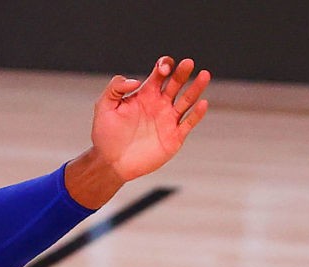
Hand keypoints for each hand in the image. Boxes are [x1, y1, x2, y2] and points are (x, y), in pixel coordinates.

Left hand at [87, 57, 211, 187]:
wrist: (109, 162)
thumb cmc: (106, 135)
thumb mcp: (103, 107)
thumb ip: (115, 88)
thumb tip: (136, 80)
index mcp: (146, 94)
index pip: (161, 73)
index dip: (164, 66)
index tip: (162, 70)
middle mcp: (160, 104)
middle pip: (176, 83)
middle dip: (182, 72)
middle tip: (188, 63)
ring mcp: (168, 120)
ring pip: (187, 100)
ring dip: (196, 88)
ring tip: (204, 75)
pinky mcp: (174, 137)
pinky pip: (189, 123)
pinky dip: (197, 114)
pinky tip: (202, 103)